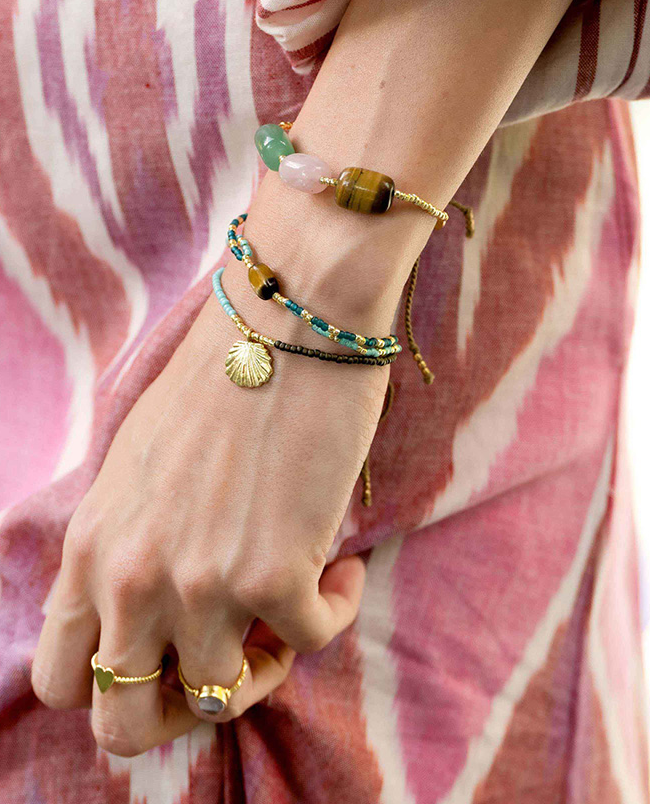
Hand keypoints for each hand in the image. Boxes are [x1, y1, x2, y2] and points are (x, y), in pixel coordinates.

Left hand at [31, 186, 395, 755]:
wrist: (286, 319)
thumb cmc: (221, 375)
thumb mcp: (139, 464)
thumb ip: (131, 539)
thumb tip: (171, 599)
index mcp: (90, 546)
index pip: (61, 678)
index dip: (120, 684)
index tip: (174, 652)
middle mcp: (130, 577)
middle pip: (122, 723)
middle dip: (178, 713)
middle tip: (230, 659)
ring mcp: (198, 583)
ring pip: (219, 701)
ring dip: (266, 665)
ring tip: (292, 606)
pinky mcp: (272, 576)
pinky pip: (309, 641)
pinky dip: (332, 610)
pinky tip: (340, 567)